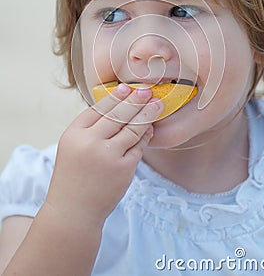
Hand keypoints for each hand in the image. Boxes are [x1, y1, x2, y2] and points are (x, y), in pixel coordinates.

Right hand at [44, 84, 162, 226]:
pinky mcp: (124, 169)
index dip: (115, 96)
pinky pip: (138, 146)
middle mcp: (90, 142)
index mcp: (74, 134)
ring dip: (146, 114)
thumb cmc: (73, 175)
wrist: (74, 211)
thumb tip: (118, 105)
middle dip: (135, 100)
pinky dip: (145, 135)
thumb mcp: (72, 146)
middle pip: (118, 114)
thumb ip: (90, 128)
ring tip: (157, 104)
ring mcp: (108, 156)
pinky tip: (150, 127)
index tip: (127, 87)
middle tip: (146, 90)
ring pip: (132, 128)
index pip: (98, 108)